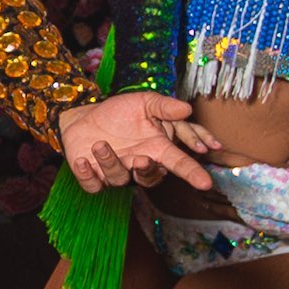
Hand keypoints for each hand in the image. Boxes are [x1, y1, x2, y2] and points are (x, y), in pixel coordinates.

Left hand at [57, 91, 215, 193]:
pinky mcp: (94, 176)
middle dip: (147, 171)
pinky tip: (83, 161)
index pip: (179, 163)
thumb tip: (187, 109)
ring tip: (100, 144)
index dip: (192, 173)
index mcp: (156, 148)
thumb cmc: (119, 112)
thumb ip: (164, 107)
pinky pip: (93, 185)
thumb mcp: (143, 103)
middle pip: (150, 177)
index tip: (205, 183)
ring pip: (119, 179)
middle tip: (143, 159)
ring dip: (110, 163)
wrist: (84, 116)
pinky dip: (87, 175)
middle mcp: (138, 164)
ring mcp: (116, 172)